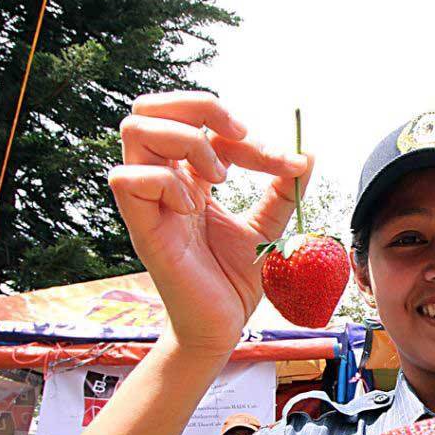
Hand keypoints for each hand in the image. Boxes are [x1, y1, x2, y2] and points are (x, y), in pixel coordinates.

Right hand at [108, 92, 312, 354]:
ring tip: (220, 178)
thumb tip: (306, 154)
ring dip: (186, 141)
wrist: (222, 328)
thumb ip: (282, 192)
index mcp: (188, 177)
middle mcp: (163, 182)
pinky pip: (128, 180)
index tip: (282, 161)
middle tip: (236, 138)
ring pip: (134, 130)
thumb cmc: (234, 281)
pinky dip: (167, 182)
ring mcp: (149, 204)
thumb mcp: (267, 229)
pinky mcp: (143, 230)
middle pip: (148, 107)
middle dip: (197, 106)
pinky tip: (194, 207)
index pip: (202, 124)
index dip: (244, 134)